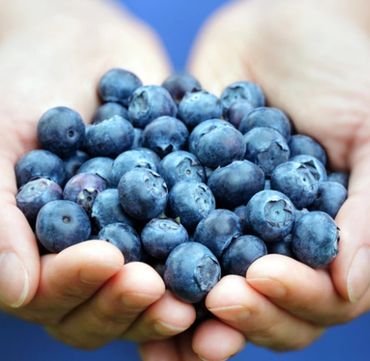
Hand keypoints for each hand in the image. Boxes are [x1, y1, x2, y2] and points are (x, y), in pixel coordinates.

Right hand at [0, 0, 191, 349]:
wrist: (71, 49)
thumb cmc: (18, 92)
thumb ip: (0, 217)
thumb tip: (16, 291)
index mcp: (44, 253)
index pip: (54, 292)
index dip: (78, 283)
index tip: (107, 261)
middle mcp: (92, 256)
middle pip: (109, 303)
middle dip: (131, 299)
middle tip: (157, 287)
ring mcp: (137, 235)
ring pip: (156, 283)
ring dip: (178, 288)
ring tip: (203, 284)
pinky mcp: (175, 209)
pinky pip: (197, 233)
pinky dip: (215, 241)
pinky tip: (237, 238)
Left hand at [171, 0, 369, 355]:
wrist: (285, 29)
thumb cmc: (344, 73)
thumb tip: (350, 286)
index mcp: (321, 240)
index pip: (316, 298)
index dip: (291, 298)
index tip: (259, 278)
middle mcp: (273, 243)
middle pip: (261, 303)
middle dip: (241, 311)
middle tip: (216, 298)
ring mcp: (228, 225)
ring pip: (210, 283)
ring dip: (188, 302)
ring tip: (163, 304)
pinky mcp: (188, 197)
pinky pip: (166, 233)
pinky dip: (148, 253)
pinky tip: (128, 266)